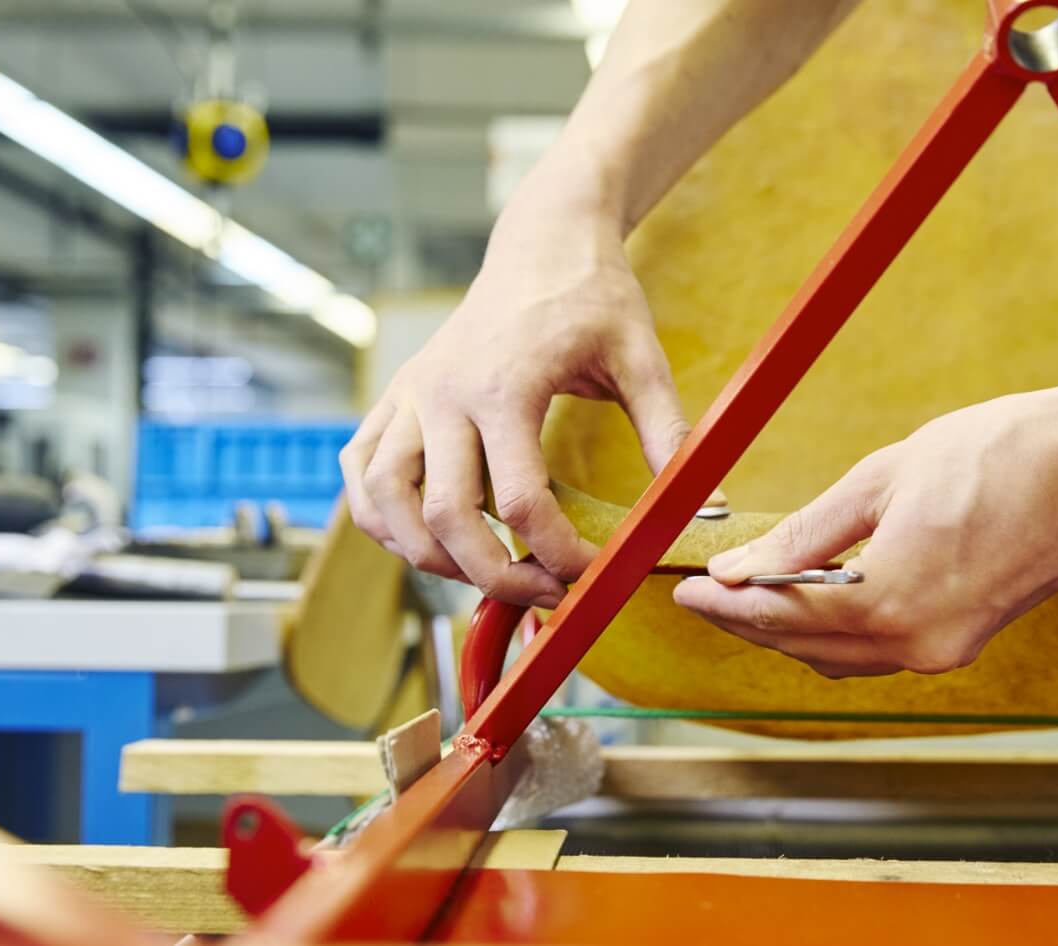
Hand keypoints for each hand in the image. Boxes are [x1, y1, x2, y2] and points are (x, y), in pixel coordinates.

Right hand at [341, 193, 689, 606]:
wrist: (544, 240)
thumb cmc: (593, 297)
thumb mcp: (641, 356)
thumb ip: (667, 431)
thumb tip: (696, 504)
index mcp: (505, 384)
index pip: (521, 499)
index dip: (557, 553)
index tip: (591, 574)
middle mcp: (444, 392)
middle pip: (444, 515)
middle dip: (493, 573)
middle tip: (543, 595)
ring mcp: (412, 394)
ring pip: (384, 501)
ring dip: (426, 555)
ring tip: (483, 575)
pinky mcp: (396, 396)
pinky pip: (361, 471)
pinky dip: (379, 517)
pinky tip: (422, 539)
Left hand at [673, 382, 1057, 677]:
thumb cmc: (1001, 453)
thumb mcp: (884, 477)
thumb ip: (807, 533)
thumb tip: (741, 567)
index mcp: (891, 602)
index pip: (782, 618)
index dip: (725, 606)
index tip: (684, 594)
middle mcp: (920, 644)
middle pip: (809, 649)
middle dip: (752, 622)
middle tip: (706, 594)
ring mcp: (950, 648)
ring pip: (847, 656)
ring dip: (796, 631)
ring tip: (751, 595)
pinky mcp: (971, 637)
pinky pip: (884, 647)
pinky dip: (843, 629)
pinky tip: (819, 596)